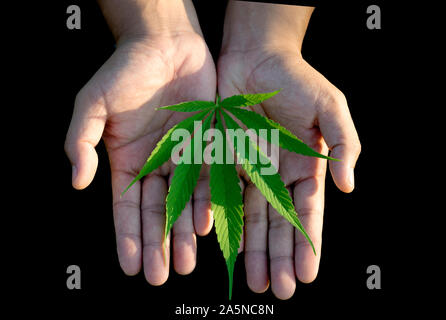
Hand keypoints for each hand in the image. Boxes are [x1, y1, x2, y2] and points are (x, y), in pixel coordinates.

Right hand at [64, 0, 215, 284]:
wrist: (165, 45)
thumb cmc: (126, 70)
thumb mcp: (93, 103)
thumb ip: (81, 141)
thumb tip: (77, 181)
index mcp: (127, 161)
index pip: (125, 208)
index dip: (127, 237)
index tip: (129, 267)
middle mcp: (155, 165)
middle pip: (156, 214)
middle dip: (156, 245)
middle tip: (158, 276)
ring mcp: (183, 157)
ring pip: (183, 204)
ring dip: (182, 234)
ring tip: (184, 262)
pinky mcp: (208, 146)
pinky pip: (209, 180)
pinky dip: (206, 203)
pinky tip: (205, 225)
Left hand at [218, 1, 360, 298]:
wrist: (256, 58)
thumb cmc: (297, 80)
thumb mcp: (331, 107)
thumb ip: (344, 145)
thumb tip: (347, 187)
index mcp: (304, 168)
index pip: (306, 214)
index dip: (307, 244)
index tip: (308, 274)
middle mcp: (276, 176)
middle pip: (277, 224)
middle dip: (279, 257)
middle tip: (279, 289)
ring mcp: (248, 170)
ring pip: (249, 218)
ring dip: (253, 250)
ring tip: (256, 281)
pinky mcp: (223, 161)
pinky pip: (222, 196)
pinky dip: (223, 220)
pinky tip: (225, 244)